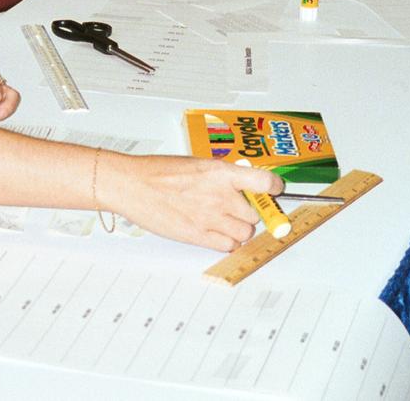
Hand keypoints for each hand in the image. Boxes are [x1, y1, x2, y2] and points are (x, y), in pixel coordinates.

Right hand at [100, 154, 284, 250]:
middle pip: (255, 213)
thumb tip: (241, 186)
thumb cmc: (158, 172)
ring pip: (245, 232)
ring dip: (239, 230)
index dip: (275, 188)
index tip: (276, 190)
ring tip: (224, 222)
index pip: (264, 182)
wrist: (133, 185)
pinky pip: (228, 245)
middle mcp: (220, 195)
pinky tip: (215, 233)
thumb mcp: (196, 164)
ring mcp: (210, 217)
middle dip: (248, 213)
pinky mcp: (198, 235)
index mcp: (221, 172)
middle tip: (236, 209)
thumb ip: (221, 176)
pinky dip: (226, 242)